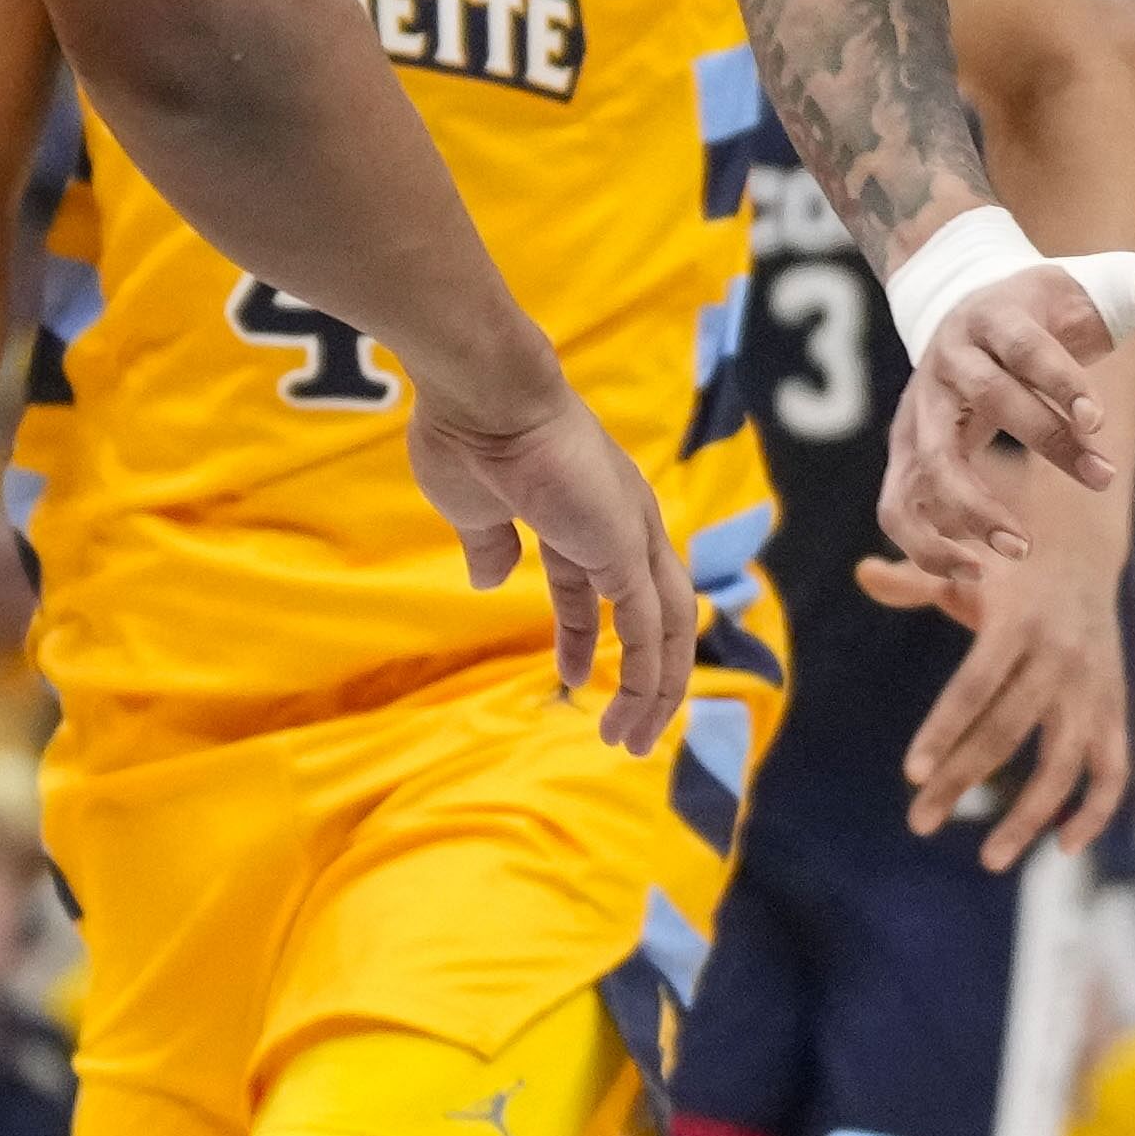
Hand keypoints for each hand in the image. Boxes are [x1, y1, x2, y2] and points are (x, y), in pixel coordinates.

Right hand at [407, 376, 689, 748]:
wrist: (482, 393)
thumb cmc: (467, 434)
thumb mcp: (472, 507)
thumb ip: (487, 543)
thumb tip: (488, 579)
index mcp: (584, 512)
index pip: (602, 589)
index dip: (587, 637)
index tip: (574, 678)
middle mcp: (622, 523)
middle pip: (654, 614)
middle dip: (645, 676)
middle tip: (626, 730)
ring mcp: (631, 535)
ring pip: (666, 629)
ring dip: (655, 691)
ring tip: (630, 742)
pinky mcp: (627, 550)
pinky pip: (649, 628)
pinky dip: (648, 676)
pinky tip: (630, 714)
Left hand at [869, 476, 1131, 868]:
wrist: (1081, 547)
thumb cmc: (1000, 565)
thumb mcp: (958, 563)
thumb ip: (911, 580)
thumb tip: (863, 573)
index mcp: (1017, 621)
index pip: (975, 685)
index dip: (943, 730)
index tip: (911, 776)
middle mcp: (1060, 656)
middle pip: (1007, 731)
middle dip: (961, 781)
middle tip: (918, 824)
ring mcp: (1092, 686)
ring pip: (1065, 763)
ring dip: (1030, 817)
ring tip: (989, 860)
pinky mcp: (1114, 706)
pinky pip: (1114, 768)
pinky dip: (1096, 811)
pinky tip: (1062, 847)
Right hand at [882, 253, 1134, 576]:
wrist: (968, 295)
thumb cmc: (1055, 301)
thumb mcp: (1115, 283)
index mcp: (997, 315)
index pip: (1023, 348)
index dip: (1058, 383)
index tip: (1098, 420)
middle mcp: (950, 359)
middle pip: (987, 400)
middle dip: (1044, 441)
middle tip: (1103, 476)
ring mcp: (920, 406)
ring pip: (927, 462)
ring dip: (968, 509)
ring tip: (1020, 549)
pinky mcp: (906, 448)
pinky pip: (897, 503)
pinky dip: (923, 541)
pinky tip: (973, 571)